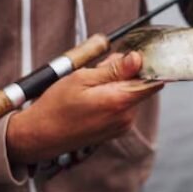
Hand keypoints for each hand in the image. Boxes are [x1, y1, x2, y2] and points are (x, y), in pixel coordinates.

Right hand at [6, 52, 162, 163]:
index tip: (131, 55)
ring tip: (90, 87)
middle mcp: (126, 117)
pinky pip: (122, 106)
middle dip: (124, 72)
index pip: (153, 80)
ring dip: (116, 85)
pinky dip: (111, 97)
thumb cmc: (56, 107)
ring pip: (130, 94)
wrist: (40, 136)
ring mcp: (122, 125)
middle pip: (140, 84)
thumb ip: (114, 69)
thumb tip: (137, 58)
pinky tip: (91, 99)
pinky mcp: (116, 130)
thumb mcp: (82, 78)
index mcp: (120, 102)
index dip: (145, 64)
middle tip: (97, 70)